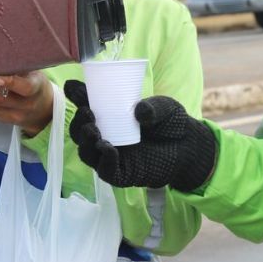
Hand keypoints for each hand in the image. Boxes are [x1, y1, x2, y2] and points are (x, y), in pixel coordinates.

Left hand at [0, 72, 53, 135]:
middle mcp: (26, 105)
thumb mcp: (34, 72)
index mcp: (36, 88)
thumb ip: (19, 66)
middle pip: (1, 100)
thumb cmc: (35, 82)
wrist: (44, 110)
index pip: (25, 87)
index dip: (11, 83)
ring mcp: (15, 115)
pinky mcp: (4, 120)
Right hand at [64, 80, 215, 191]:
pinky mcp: (123, 174)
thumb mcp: (164, 108)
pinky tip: (109, 149)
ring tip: (93, 131)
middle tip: (87, 113)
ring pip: (88, 154)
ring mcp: (113, 157)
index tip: (72, 86)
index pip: (88, 107)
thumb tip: (139, 112)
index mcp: (110, 117)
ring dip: (86, 143)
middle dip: (78, 123)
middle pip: (81, 133)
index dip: (77, 97)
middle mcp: (106, 136)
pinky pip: (107, 171)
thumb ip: (153, 108)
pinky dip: (105, 161)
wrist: (190, 147)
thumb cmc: (172, 123)